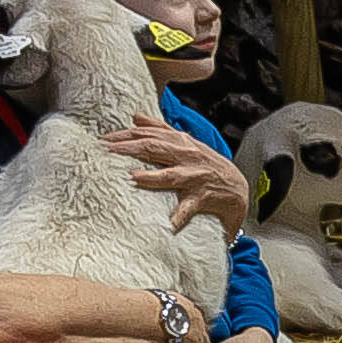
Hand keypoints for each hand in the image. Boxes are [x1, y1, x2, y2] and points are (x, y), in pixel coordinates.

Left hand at [113, 112, 252, 228]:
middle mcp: (187, 157)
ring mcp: (195, 178)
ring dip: (152, 177)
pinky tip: (167, 225)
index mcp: (181, 143)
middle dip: (130, 148)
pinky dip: (178, 218)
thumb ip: (161, 130)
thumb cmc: (208, 166)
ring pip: (170, 175)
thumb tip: (136, 117)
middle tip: (107, 152)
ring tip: (132, 177)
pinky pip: (188, 209)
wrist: (238, 189)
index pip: (149, 135)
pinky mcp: (202, 199)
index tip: (104, 140)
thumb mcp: (187, 143)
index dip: (126, 135)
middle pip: (155, 149)